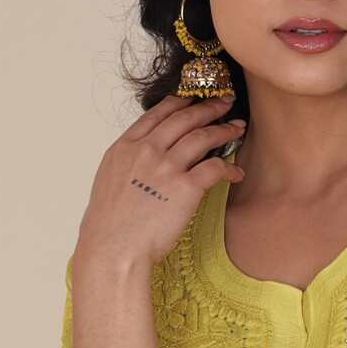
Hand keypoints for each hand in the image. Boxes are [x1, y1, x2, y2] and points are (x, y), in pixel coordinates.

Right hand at [76, 93, 246, 272]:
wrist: (112, 249)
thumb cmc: (109, 226)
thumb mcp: (109, 182)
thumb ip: (129, 165)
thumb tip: (144, 165)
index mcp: (125, 147)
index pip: (157, 113)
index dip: (180, 102)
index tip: (194, 98)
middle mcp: (147, 150)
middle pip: (183, 118)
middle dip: (207, 107)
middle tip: (225, 102)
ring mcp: (166, 167)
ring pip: (202, 137)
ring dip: (223, 129)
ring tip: (237, 127)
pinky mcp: (184, 188)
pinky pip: (214, 168)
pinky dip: (228, 168)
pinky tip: (236, 172)